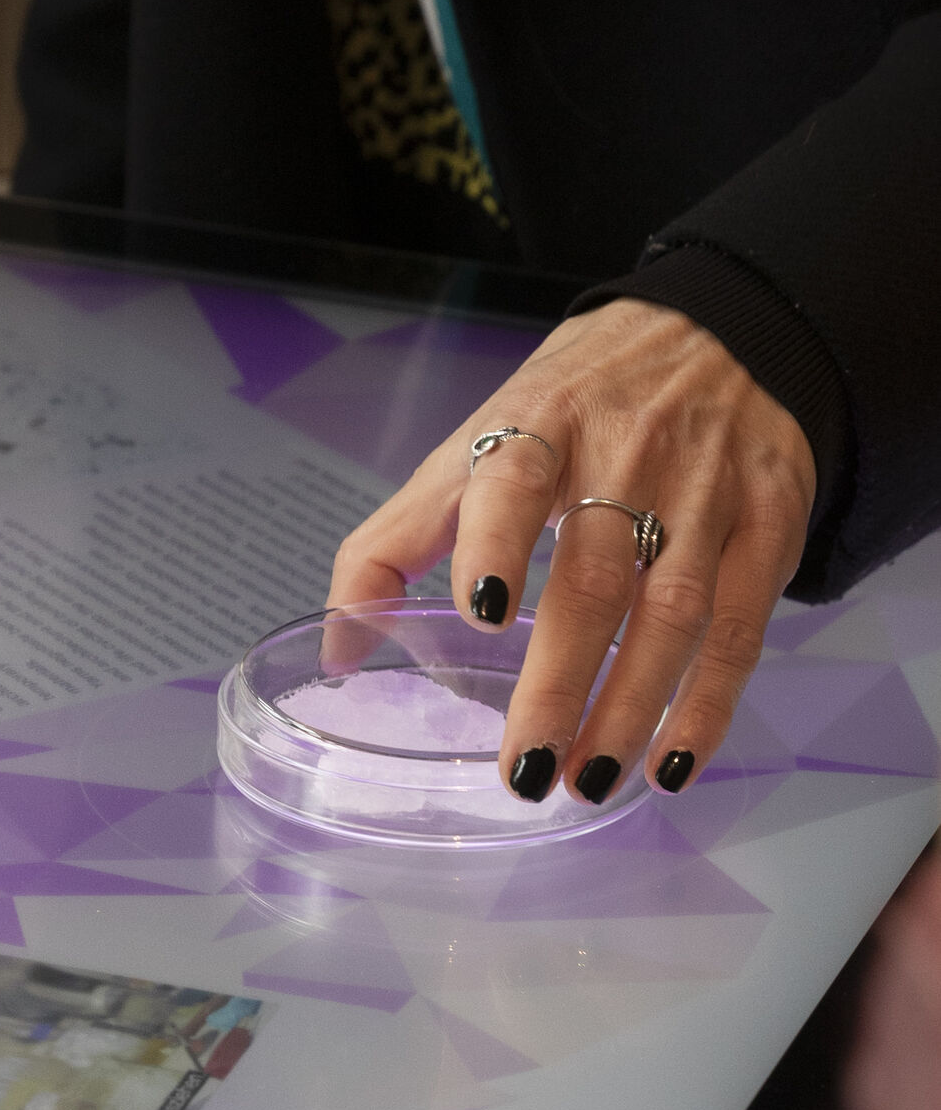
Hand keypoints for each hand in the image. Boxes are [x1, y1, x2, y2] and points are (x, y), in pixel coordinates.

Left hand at [327, 301, 815, 804]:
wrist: (728, 327)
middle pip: (595, 578)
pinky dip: (708, 704)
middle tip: (525, 767)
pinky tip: (672, 764)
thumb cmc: (580, 404)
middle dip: (560, 682)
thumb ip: (400, 536)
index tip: (481, 613)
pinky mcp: (769, 523)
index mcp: (542, 427)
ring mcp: (707, 492)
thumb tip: (341, 644)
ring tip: (585, 782)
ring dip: (631, 708)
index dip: (497, 544)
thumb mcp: (481, 438)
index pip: (515, 480)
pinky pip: (742, 626)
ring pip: (673, 612)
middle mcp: (630, 456)